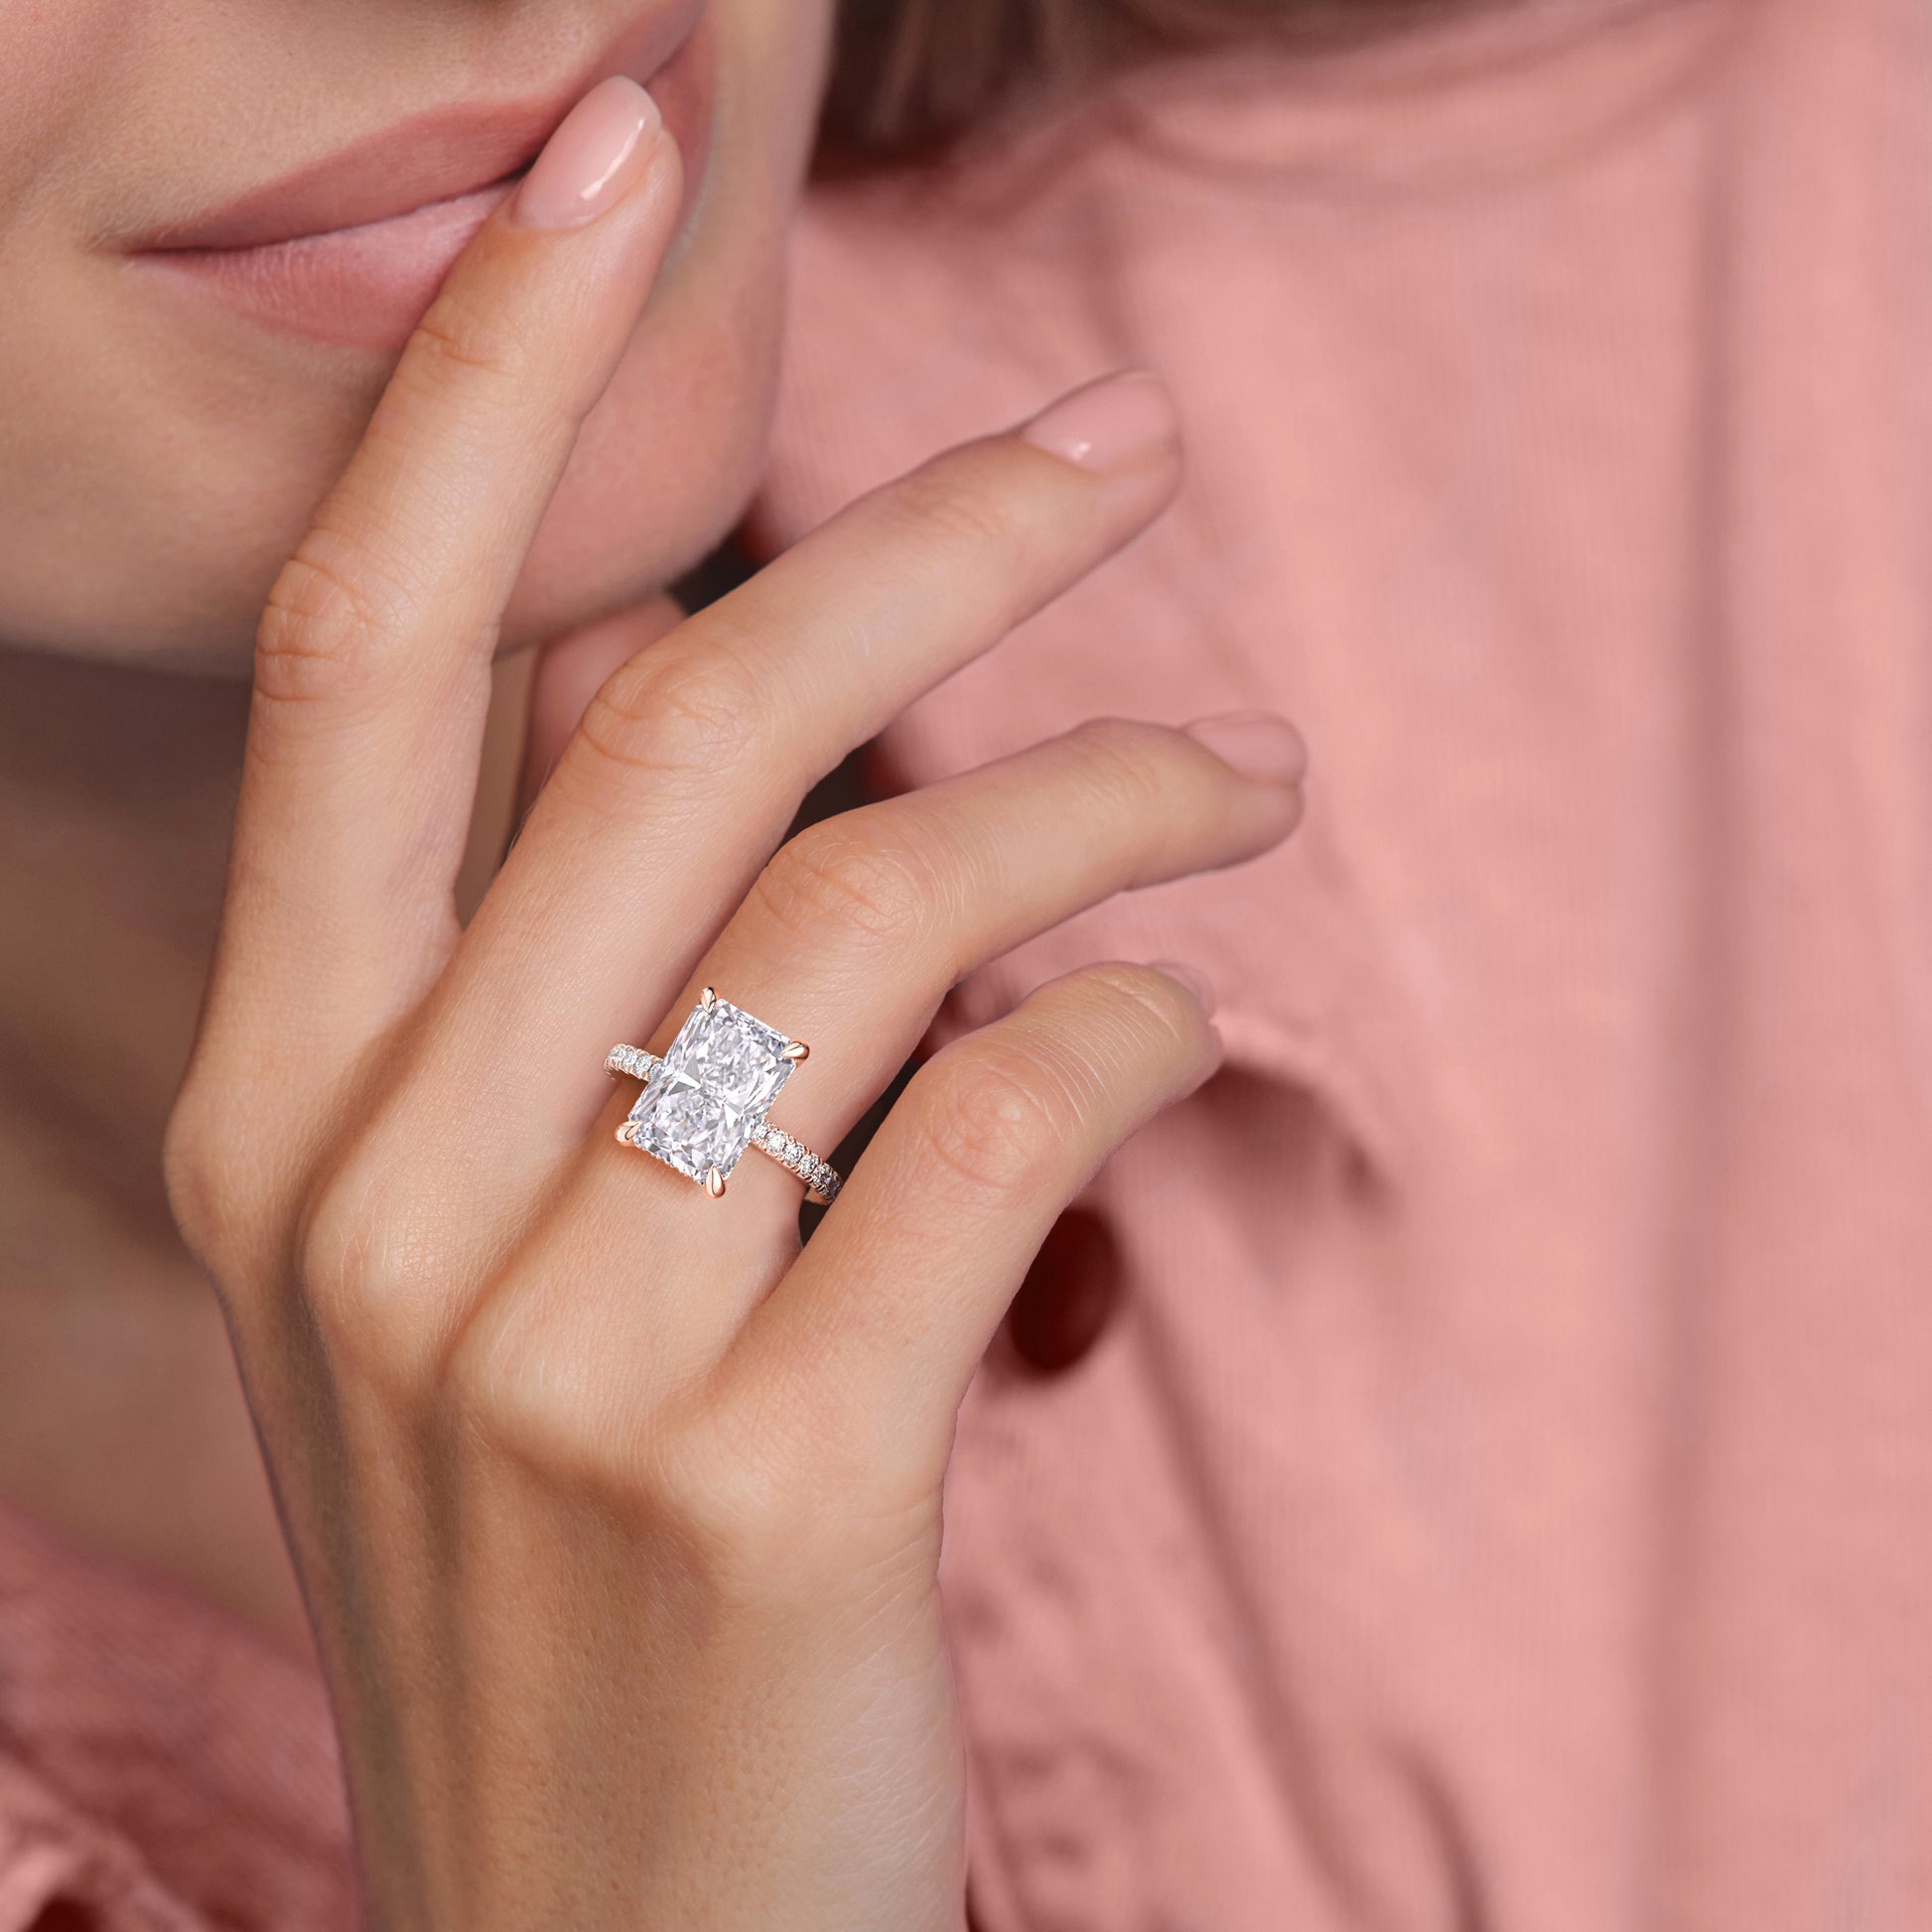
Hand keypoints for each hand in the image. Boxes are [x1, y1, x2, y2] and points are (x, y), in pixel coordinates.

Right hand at [164, 77, 1303, 1931]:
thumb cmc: (560, 1568)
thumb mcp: (463, 1261)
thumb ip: (538, 966)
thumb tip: (652, 668)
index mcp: (280, 1110)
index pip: (362, 648)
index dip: (485, 374)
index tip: (610, 164)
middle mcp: (376, 1195)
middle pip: (681, 719)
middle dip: (932, 532)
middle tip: (1118, 454)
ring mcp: (556, 1350)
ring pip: (880, 900)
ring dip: (1103, 794)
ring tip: (1237, 785)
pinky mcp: (769, 1479)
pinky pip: (1005, 1114)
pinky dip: (1139, 1021)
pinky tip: (1184, 1022)